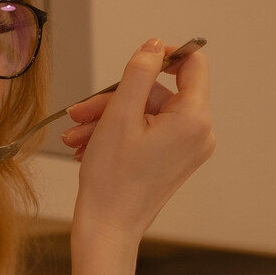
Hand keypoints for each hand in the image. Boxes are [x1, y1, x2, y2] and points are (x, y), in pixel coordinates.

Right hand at [60, 38, 212, 243]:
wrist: (107, 229)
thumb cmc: (112, 178)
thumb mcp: (120, 113)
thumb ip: (139, 71)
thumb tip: (153, 45)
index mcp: (194, 120)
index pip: (193, 65)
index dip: (164, 55)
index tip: (137, 59)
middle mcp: (199, 134)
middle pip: (159, 93)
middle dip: (117, 98)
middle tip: (82, 112)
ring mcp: (187, 150)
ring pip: (147, 114)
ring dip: (109, 118)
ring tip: (76, 135)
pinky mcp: (174, 161)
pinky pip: (148, 132)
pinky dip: (119, 133)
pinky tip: (87, 144)